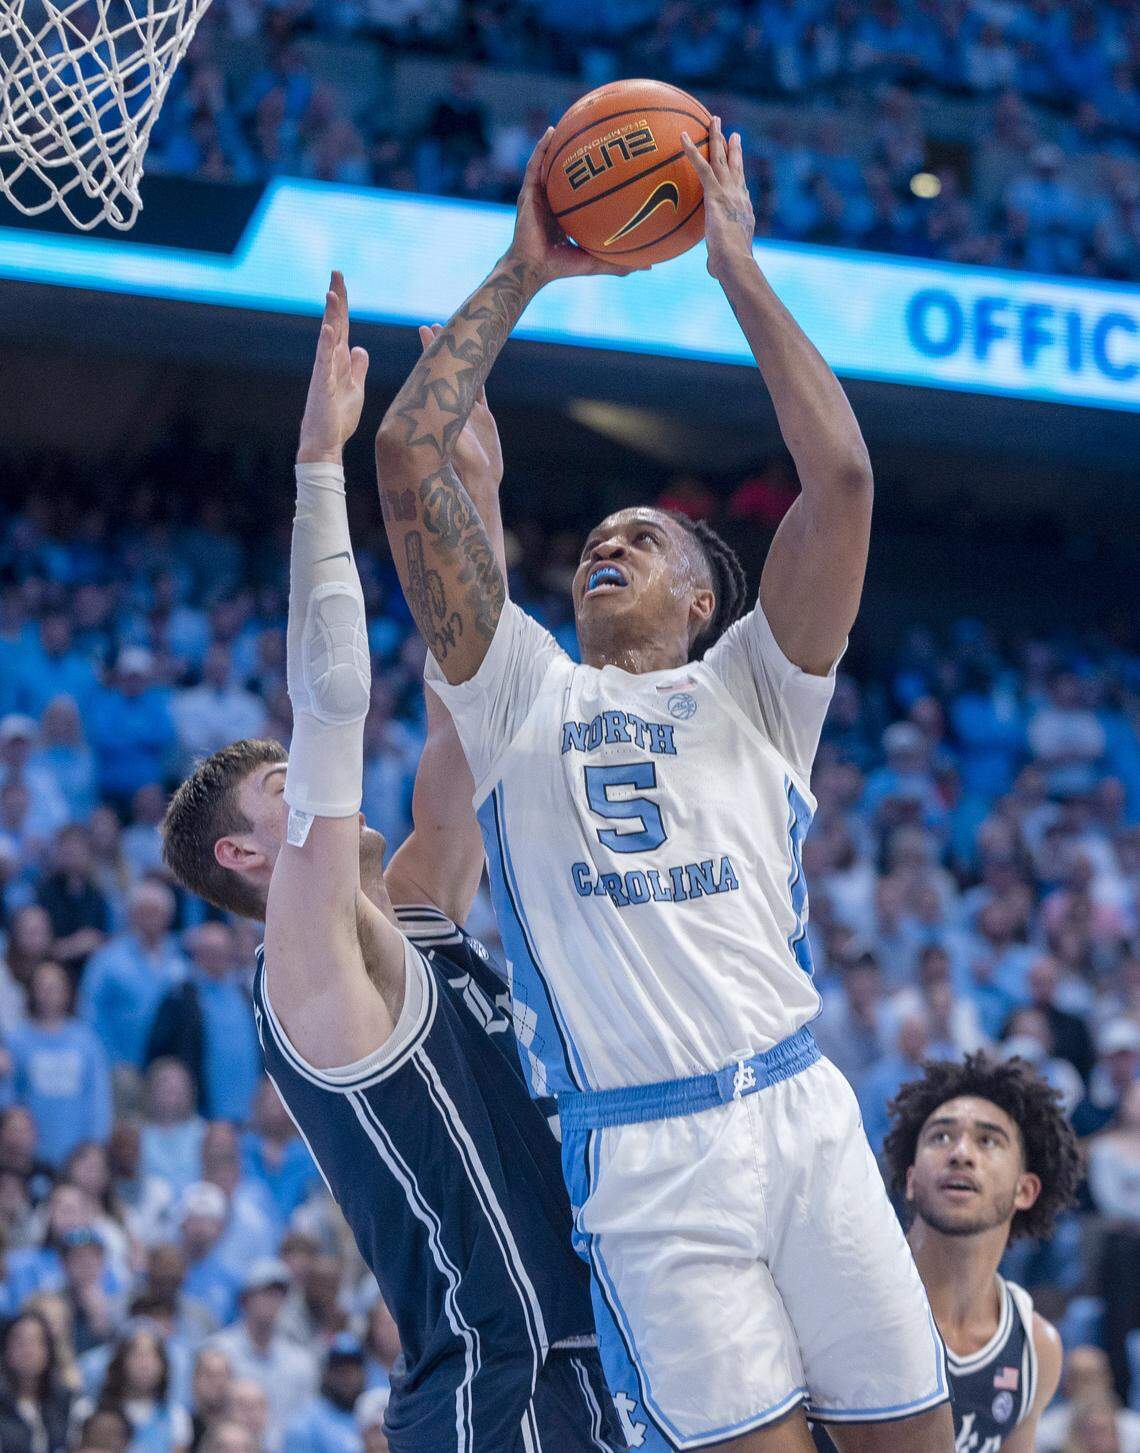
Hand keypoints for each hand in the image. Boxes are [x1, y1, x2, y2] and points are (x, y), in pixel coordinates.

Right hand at [297, 270, 369, 464]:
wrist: (326, 442)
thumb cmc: (339, 418)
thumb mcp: (356, 388)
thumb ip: (358, 367)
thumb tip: (361, 349)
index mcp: (340, 359)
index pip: (342, 324)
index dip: (342, 303)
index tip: (340, 280)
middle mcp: (331, 361)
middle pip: (335, 323)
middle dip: (336, 299)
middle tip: (336, 273)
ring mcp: (325, 372)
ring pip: (329, 338)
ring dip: (331, 316)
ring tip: (332, 294)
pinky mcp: (324, 386)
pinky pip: (325, 362)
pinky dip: (327, 345)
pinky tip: (329, 330)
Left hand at [418, 323, 501, 490]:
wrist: (477, 486)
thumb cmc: (459, 475)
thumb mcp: (448, 450)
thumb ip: (446, 432)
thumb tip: (436, 416)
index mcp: (439, 412)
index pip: (431, 374)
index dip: (428, 353)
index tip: (424, 331)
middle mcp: (450, 408)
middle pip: (442, 371)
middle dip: (436, 349)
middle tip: (429, 326)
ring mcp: (466, 412)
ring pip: (461, 376)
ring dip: (455, 357)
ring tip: (447, 334)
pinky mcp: (482, 418)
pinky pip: (478, 390)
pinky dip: (477, 373)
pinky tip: (476, 357)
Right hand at [506, 129, 636, 286]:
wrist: (533, 268)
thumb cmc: (561, 267)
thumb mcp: (595, 261)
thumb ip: (619, 262)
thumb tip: (650, 267)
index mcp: (568, 213)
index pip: (582, 190)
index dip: (595, 175)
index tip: (614, 161)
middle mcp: (554, 200)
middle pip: (567, 172)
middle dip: (578, 155)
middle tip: (597, 135)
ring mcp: (540, 195)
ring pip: (550, 163)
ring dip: (559, 143)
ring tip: (571, 121)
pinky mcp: (527, 193)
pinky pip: (534, 165)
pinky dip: (541, 147)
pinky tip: (551, 131)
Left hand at [681, 116, 754, 278]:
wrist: (735, 261)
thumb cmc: (730, 267)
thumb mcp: (723, 262)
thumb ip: (716, 261)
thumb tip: (712, 270)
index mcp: (743, 211)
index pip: (741, 188)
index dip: (739, 174)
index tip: (738, 163)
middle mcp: (739, 196)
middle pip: (736, 166)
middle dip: (734, 148)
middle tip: (733, 133)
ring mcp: (729, 192)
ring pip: (722, 158)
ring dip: (717, 137)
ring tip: (714, 120)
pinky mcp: (715, 193)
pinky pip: (701, 166)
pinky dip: (691, 150)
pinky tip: (682, 136)